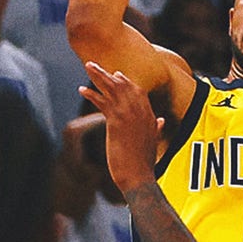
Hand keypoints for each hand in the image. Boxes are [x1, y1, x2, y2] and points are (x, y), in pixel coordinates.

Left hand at [78, 62, 163, 193]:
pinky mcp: (117, 121)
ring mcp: (128, 114)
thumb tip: (160, 121)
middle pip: (123, 85)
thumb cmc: (144, 164)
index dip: (125, 81)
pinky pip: (102, 101)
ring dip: (98, 76)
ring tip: (88, 66)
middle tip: (95, 65)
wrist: (139, 176)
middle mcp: (140, 111)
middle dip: (108, 74)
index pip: (137, 91)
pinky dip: (91, 94)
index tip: (116, 74)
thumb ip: (156, 128)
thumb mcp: (153, 142)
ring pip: (112, 89)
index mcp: (149, 115)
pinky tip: (82, 89)